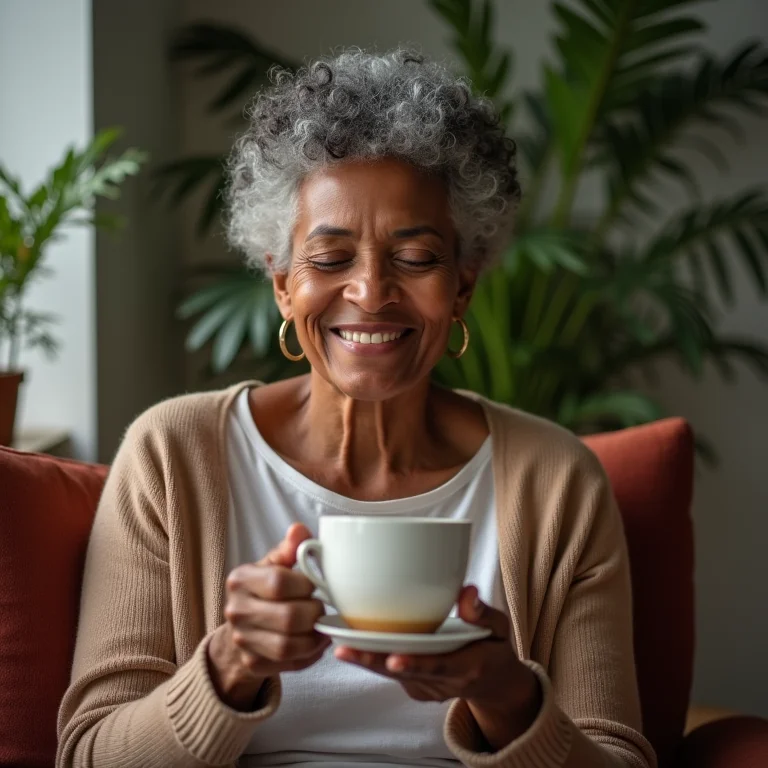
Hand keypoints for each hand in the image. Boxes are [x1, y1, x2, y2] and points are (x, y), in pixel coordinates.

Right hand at [207, 523, 330, 710]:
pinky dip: (310, 655)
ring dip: (315, 638)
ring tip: (322, 627)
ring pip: (290, 646)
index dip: (305, 585)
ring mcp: (242, 641)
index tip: (313, 585)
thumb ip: (289, 548)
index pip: (279, 582)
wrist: (243, 627)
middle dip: (315, 613)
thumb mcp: (274, 564)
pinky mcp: (253, 664)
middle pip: (288, 618)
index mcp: (240, 580)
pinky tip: (315, 643)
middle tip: (321, 608)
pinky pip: (290, 664)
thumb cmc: (265, 590)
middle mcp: (236, 611)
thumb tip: (299, 530)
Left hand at [335, 586, 540, 750]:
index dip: (414, 663)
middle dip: (372, 662)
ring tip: (340, 645)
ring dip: (366, 661)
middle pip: (403, 674)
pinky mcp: (415, 688)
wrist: (494, 684)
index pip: (437, 667)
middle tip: (344, 651)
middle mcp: (442, 684)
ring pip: (392, 676)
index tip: (394, 659)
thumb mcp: (500, 628)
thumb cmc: (494, 649)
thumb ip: (483, 612)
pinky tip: (354, 645)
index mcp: (466, 668)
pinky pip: (391, 675)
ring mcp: (426, 690)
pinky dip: (374, 661)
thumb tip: (465, 592)